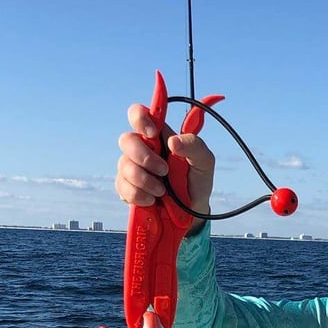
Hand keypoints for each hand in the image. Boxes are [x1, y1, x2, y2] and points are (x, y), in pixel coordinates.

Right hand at [115, 104, 215, 219]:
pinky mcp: (126, 188)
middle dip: (144, 157)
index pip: (139, 114)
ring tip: (162, 191)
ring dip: (145, 181)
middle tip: (164, 171)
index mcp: (159, 136)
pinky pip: (123, 188)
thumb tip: (173, 141)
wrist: (191, 212)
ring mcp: (132, 168)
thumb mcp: (205, 161)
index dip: (140, 118)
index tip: (152, 133)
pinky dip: (139, 196)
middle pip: (126, 140)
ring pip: (124, 166)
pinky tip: (152, 200)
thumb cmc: (196, 181)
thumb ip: (194, 145)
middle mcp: (142, 149)